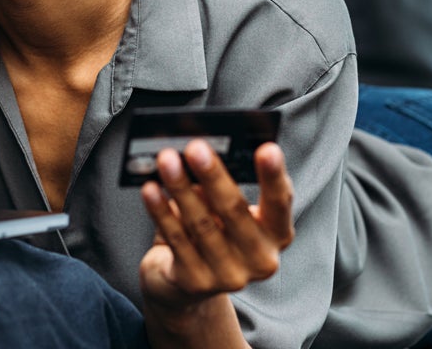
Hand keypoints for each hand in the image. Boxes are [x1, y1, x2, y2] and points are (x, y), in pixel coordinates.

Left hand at [138, 139, 294, 325]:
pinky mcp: (196, 282)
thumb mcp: (224, 211)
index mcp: (276, 235)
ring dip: (181, 187)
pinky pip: (176, 239)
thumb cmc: (211, 234)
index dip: (274, 176)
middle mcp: (260, 259)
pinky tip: (151, 190)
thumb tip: (199, 159)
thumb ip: (221, 188)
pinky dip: (161, 211)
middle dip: (213, 176)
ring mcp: (229, 276)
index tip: (267, 149)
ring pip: (201, 223)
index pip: (280, 202)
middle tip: (196, 147)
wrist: (184, 284)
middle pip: (235, 210)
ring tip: (166, 161)